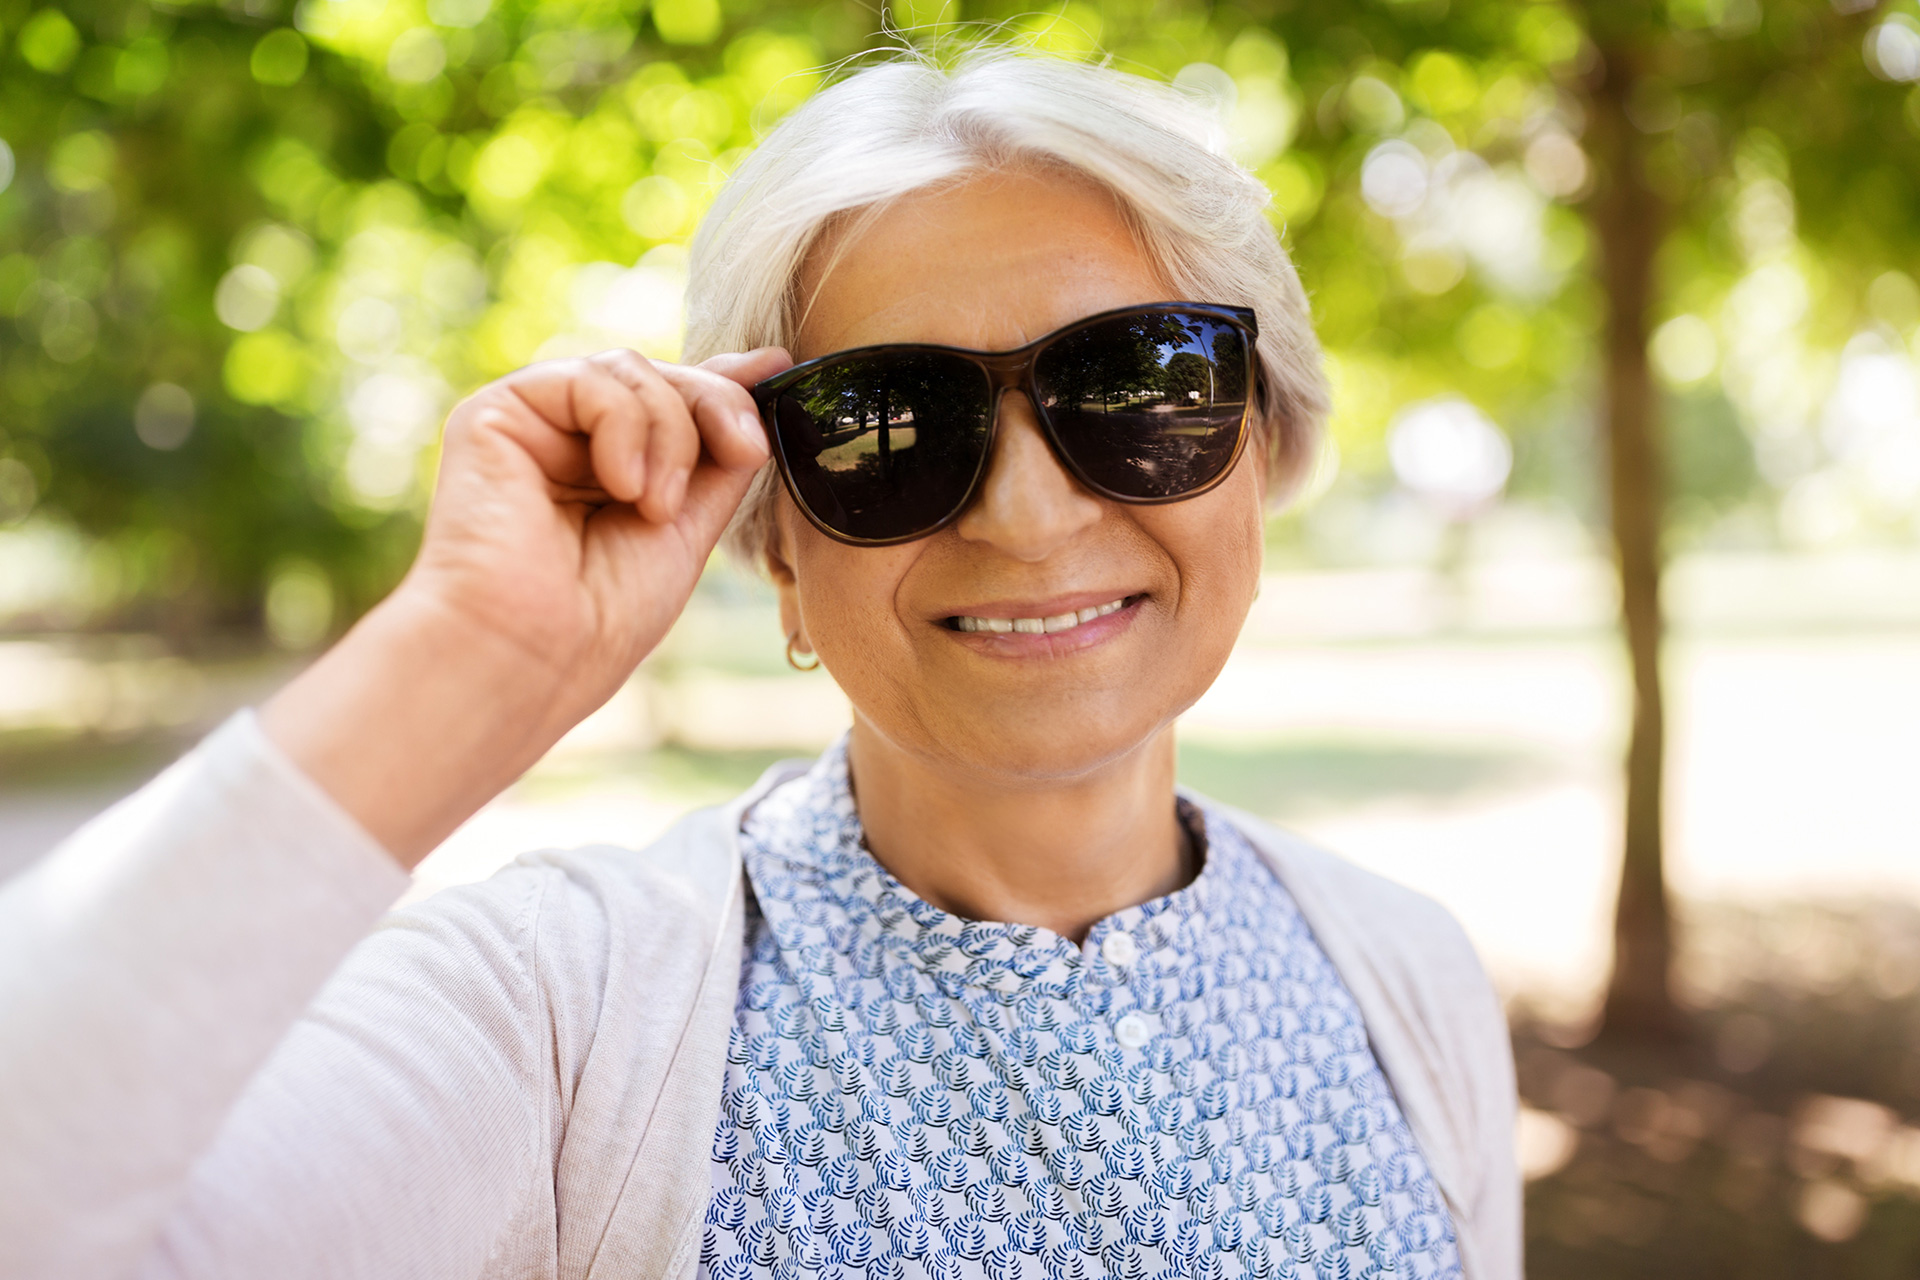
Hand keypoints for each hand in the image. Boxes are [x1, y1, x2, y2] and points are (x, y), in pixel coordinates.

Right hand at [261, 346, 793, 864]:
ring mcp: (533, 427)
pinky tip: (623, 487)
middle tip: (746, 453)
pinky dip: (627, 426)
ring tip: (658, 507)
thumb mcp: (688, 527)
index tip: (779, 368)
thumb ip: (718, 456)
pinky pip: (590, 380)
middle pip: (662, 379)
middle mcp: (567, 444)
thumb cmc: (601, 620)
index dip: (725, 384)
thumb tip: (763, 374)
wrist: (531, 657)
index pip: (673, 405)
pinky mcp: (496, 415)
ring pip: (632, 372)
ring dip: (673, 433)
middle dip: (716, 407)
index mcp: (609, 473)